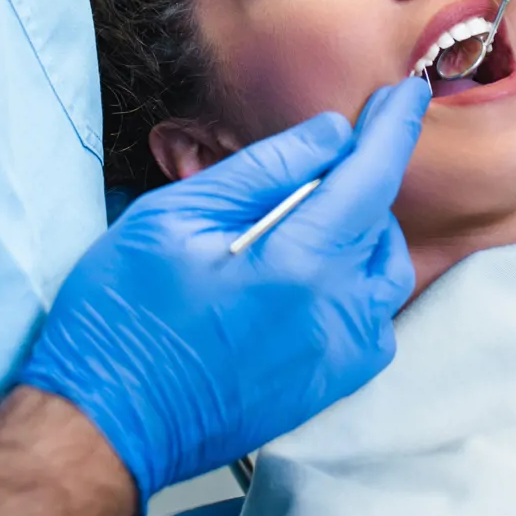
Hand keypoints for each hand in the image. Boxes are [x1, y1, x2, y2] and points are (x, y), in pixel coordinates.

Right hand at [20, 78, 429, 504]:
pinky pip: (372, 322)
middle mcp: (335, 315)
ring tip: (304, 219)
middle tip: (311, 164)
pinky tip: (309, 275)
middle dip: (358, 180)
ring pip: (385, 274)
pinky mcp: (328, 388)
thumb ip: (264, 170)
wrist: (107, 421)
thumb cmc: (124, 312)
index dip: (395, 128)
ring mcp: (336, 359)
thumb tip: (330, 135)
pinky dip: (357, 285)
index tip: (409, 94)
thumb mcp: (177, 215)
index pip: (371, 178)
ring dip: (361, 232)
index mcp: (298, 264)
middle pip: (379, 224)